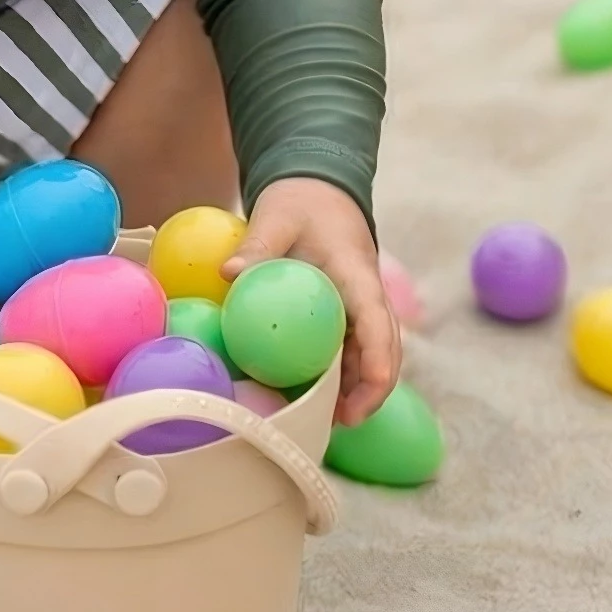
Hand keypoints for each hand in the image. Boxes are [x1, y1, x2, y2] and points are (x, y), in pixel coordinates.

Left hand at [224, 178, 401, 426]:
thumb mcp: (277, 215)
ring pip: (369, 354)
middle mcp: (367, 295)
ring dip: (355, 387)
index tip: (364, 397)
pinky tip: (310, 395)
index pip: (378, 323)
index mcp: (358, 273)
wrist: (317, 188)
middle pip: (383, 350)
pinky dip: (338, 374)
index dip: (377, 364)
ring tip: (326, 421)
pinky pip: (348, 348)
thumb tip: (228, 274)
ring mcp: (359, 306)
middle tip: (342, 423)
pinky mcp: (345, 312)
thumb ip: (257, 244)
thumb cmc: (300, 201)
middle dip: (371, 390)